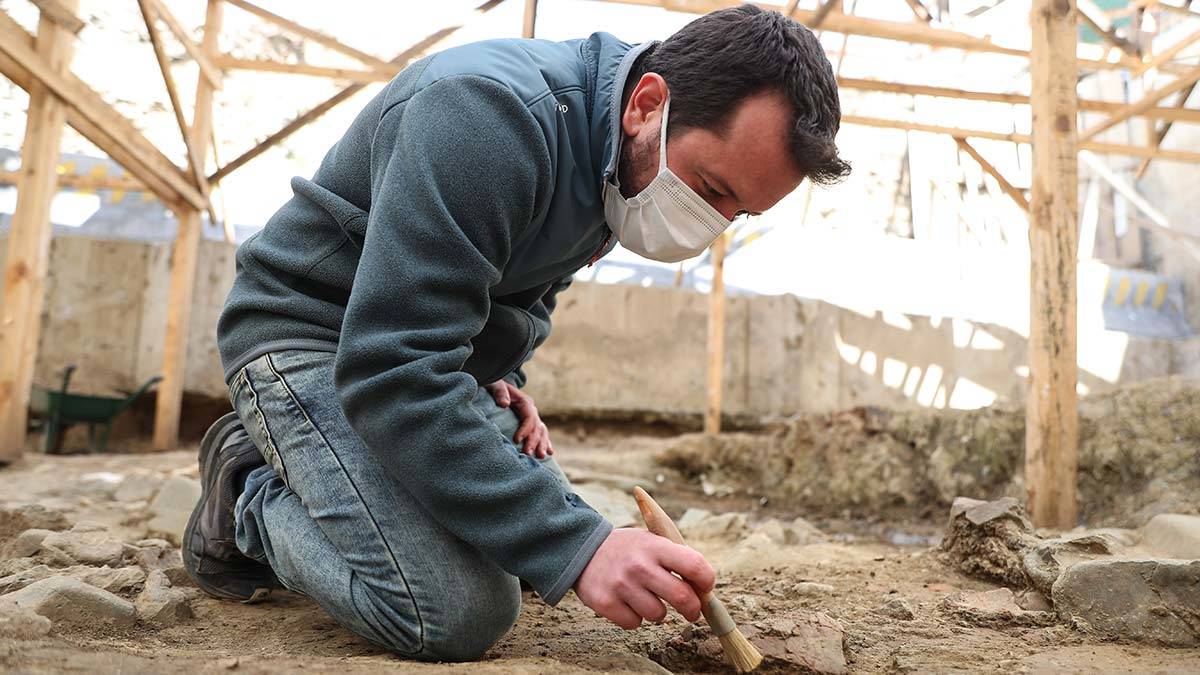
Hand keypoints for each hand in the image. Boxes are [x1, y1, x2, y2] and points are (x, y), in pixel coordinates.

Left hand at [485, 380, 552, 458]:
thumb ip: (500, 392)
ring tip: (540, 456)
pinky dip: (545, 443)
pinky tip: (549, 453)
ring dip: (542, 444)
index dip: (525, 429)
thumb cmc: (494, 386)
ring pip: (541, 431)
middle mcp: (531, 410)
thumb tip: (504, 404)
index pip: (529, 417)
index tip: (516, 440)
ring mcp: (532, 417)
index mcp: (525, 402)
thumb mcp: (495, 385)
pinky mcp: (530, 423)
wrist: (496, 386)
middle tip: (528, 454)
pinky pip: (541, 433)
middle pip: (536, 427)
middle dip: (534, 441)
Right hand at [573, 528, 715, 629]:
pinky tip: (626, 602)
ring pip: (658, 615)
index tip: (705, 588)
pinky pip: (634, 623)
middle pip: (683, 598)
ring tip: (646, 597)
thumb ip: (676, 560)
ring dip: (658, 612)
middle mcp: (640, 566)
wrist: (583, 549)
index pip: (695, 566)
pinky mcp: (606, 603)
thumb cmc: (628, 550)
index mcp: (656, 547)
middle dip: (693, 609)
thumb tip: (703, 591)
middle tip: (691, 611)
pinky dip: (634, 617)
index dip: (706, 581)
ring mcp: (622, 586)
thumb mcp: (651, 541)